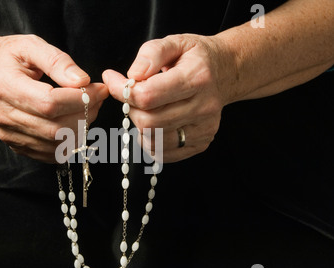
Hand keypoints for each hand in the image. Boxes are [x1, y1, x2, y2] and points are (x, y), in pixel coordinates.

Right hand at [0, 35, 108, 162]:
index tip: (100, 89)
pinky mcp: (17, 145)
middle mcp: (3, 115)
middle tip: (98, 99)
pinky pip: (51, 154)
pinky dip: (70, 142)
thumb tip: (82, 81)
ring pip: (56, 143)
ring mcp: (9, 134)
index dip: (80, 100)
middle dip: (85, 115)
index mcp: (5, 86)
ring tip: (89, 109)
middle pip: (55, 128)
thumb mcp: (32, 45)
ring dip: (81, 129)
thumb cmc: (12, 57)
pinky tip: (76, 123)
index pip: (49, 103)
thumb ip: (58, 61)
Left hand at [103, 34, 231, 162]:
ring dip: (139, 126)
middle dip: (131, 110)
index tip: (113, 80)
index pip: (148, 96)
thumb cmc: (195, 57)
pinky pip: (163, 153)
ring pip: (154, 141)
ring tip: (146, 109)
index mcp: (197, 78)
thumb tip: (133, 75)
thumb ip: (151, 53)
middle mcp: (204, 107)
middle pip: (149, 122)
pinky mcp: (201, 143)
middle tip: (132, 97)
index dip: (122, 90)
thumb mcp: (175, 42)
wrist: (225, 72)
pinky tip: (155, 123)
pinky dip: (150, 140)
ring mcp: (204, 129)